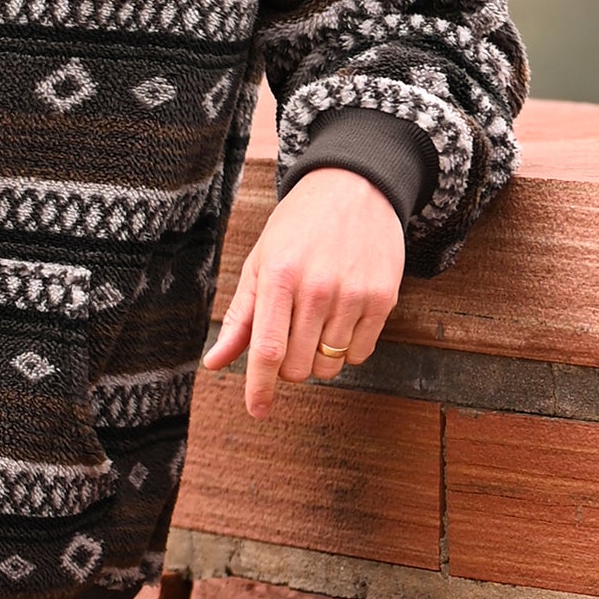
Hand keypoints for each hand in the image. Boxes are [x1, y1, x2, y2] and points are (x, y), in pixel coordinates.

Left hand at [200, 167, 403, 417]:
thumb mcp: (261, 262)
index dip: (259, 387)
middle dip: (288, 365)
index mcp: (279, 276)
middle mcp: (317, 287)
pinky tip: (341, 319)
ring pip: (330, 365)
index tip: (257, 411)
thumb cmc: (298, 227)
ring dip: (318, 359)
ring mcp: (354, 294)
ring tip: (316, 323)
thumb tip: (214, 363)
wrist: (354, 187)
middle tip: (289, 336)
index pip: (267, 349)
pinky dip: (347, 350)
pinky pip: (361, 354)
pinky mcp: (383, 298)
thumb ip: (240, 317)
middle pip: (298, 365)